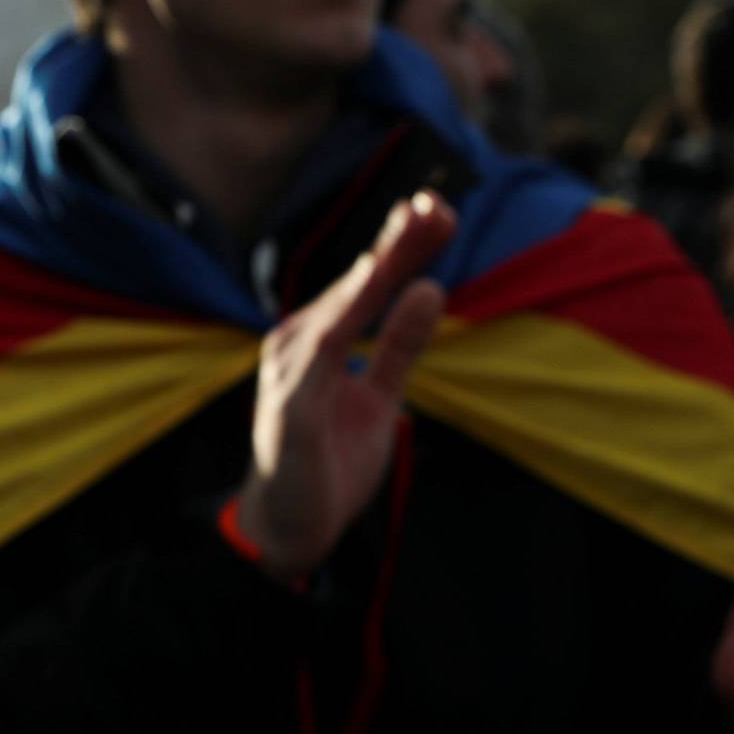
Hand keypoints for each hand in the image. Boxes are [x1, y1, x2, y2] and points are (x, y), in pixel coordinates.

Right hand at [237, 192, 455, 580]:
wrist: (292, 529)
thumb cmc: (329, 462)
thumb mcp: (381, 397)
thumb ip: (400, 346)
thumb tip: (432, 288)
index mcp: (321, 338)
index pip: (368, 284)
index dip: (403, 246)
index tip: (443, 211)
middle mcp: (299, 342)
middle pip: (356, 283)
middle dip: (397, 243)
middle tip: (438, 204)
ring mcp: (289, 369)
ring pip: (340, 307)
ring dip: (377, 268)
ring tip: (410, 231)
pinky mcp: (290, 402)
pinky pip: (324, 349)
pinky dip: (350, 313)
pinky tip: (375, 283)